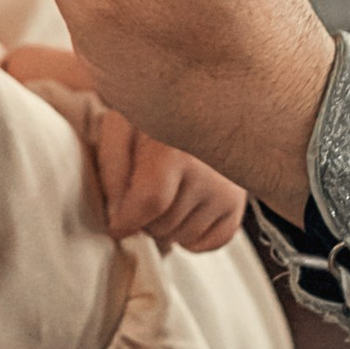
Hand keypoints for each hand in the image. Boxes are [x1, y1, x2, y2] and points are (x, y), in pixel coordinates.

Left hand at [89, 113, 246, 253]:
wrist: (201, 106)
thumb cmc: (151, 120)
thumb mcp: (119, 131)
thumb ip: (113, 174)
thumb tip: (119, 218)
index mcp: (175, 149)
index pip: (149, 202)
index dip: (127, 220)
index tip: (117, 222)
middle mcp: (208, 172)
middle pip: (163, 225)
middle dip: (144, 219)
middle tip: (143, 191)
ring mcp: (227, 191)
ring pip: (183, 237)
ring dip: (167, 226)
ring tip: (166, 192)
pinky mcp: (237, 204)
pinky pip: (210, 242)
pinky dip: (192, 235)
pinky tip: (184, 208)